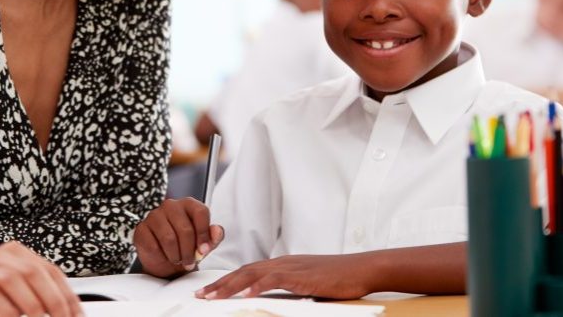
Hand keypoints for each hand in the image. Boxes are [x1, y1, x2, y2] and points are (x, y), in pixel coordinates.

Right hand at [0, 241, 82, 316]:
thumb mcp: (17, 296)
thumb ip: (37, 294)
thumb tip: (69, 310)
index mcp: (13, 253)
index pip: (48, 269)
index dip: (66, 292)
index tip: (77, 314)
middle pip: (32, 272)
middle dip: (53, 300)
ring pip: (11, 279)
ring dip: (31, 304)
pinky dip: (7, 311)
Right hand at [133, 198, 223, 276]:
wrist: (166, 262)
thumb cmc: (186, 248)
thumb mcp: (204, 244)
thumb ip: (214, 237)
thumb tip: (217, 230)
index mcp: (189, 204)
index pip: (201, 212)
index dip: (204, 234)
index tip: (204, 250)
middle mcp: (171, 205)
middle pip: (185, 228)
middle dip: (189, 251)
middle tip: (190, 262)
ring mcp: (154, 215)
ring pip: (169, 238)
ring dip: (176, 255)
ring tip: (178, 260)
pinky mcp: (141, 228)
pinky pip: (153, 245)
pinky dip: (161, 257)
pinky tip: (164, 257)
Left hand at [195, 254, 366, 299]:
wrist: (361, 268)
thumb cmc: (339, 278)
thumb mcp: (308, 284)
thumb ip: (289, 288)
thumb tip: (271, 300)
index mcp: (282, 264)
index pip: (248, 272)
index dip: (226, 281)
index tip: (209, 291)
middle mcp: (282, 262)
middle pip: (244, 272)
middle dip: (220, 284)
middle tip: (201, 295)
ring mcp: (291, 267)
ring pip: (253, 274)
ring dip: (230, 286)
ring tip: (212, 297)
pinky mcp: (301, 275)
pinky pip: (274, 279)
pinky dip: (256, 286)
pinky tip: (244, 295)